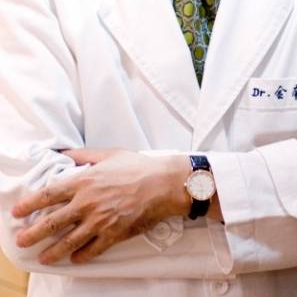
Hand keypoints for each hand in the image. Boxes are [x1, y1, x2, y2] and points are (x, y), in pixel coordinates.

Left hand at [12, 149, 190, 264]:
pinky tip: (75, 258)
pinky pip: (92, 249)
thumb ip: (83, 155)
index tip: (18, 212)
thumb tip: (63, 153)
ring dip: (53, 251)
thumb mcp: (108, 154)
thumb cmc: (137, 166)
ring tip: (44, 257)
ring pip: (69, 241)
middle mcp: (87, 203)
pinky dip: (81, 255)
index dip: (30, 204)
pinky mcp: (113, 234)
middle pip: (52, 222)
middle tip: (22, 240)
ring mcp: (100, 221)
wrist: (163, 184)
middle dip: (33, 233)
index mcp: (84, 181)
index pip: (49, 194)